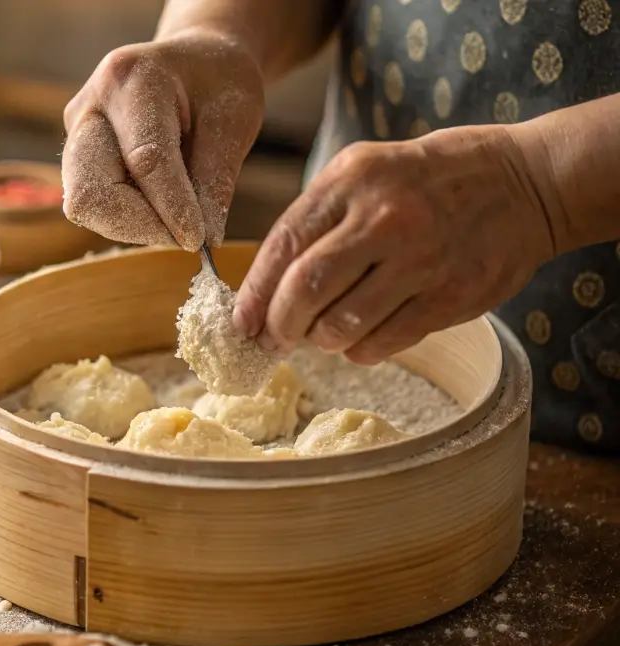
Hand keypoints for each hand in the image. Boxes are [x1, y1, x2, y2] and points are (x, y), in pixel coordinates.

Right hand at [61, 32, 264, 250]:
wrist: (192, 57)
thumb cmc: (217, 81)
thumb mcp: (234, 119)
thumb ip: (216, 179)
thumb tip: (204, 240)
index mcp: (136, 79)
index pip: (146, 160)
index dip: (171, 207)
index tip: (198, 240)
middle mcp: (91, 104)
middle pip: (90, 191)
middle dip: (138, 225)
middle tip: (185, 235)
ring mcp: (76, 130)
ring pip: (84, 204)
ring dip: (132, 225)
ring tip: (176, 215)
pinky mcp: (74, 154)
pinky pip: (92, 203)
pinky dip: (126, 217)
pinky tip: (158, 205)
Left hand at [231, 127, 556, 363]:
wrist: (525, 183)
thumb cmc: (428, 181)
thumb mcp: (365, 173)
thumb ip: (316, 220)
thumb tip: (264, 289)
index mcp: (352, 180)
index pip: (284, 245)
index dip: (255, 292)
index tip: (242, 322)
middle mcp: (383, 218)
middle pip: (305, 290)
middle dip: (279, 326)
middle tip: (275, 339)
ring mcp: (420, 259)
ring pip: (340, 324)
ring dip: (320, 340)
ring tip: (323, 334)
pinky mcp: (450, 297)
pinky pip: (382, 342)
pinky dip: (359, 350)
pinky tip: (361, 337)